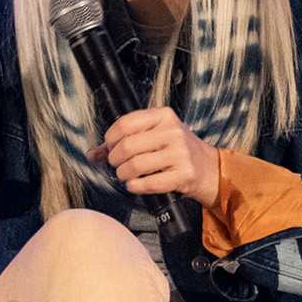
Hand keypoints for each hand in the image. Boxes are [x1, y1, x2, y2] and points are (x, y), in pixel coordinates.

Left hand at [96, 105, 220, 204]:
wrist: (207, 168)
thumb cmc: (176, 150)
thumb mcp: (154, 136)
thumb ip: (124, 141)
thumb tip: (93, 153)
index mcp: (164, 116)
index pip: (125, 124)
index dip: (110, 138)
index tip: (109, 146)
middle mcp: (173, 132)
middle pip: (127, 146)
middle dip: (115, 159)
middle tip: (117, 164)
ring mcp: (180, 154)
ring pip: (135, 166)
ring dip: (123, 174)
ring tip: (126, 175)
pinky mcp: (183, 175)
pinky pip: (148, 183)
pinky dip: (135, 186)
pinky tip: (135, 184)